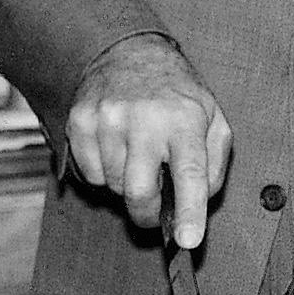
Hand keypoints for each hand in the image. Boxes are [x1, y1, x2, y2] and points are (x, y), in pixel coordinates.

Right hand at [68, 37, 229, 247]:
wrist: (129, 53)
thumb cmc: (177, 95)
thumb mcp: (213, 120)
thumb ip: (214, 165)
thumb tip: (198, 204)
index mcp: (184, 120)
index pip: (189, 174)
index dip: (189, 212)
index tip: (189, 241)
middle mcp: (144, 119)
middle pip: (139, 192)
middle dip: (148, 214)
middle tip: (156, 211)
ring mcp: (107, 119)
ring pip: (113, 186)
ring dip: (128, 186)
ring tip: (139, 158)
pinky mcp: (80, 121)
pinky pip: (90, 174)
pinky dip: (105, 174)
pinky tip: (116, 150)